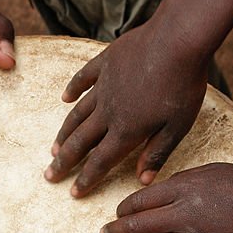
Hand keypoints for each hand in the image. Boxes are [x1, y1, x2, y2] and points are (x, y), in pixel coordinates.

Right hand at [45, 0, 232, 196]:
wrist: (177, 40)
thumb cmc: (183, 84)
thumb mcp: (177, 126)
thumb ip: (157, 153)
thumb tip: (142, 180)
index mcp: (127, 130)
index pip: (101, 161)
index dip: (86, 179)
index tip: (72, 192)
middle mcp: (109, 111)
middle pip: (81, 141)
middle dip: (64, 161)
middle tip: (49, 175)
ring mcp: (104, 85)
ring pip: (78, 114)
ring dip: (64, 133)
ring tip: (54, 148)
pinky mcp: (106, 62)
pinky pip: (83, 78)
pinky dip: (73, 89)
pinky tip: (65, 98)